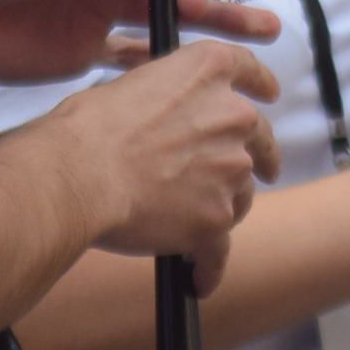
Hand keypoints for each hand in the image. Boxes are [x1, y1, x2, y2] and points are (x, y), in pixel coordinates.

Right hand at [66, 40, 280, 292]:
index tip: (270, 93)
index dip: (261, 83)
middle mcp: (232, 114)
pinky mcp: (216, 217)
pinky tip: (199, 279)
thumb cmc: (87, 129)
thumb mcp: (132, 85)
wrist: (79, 175)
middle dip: (263, 154)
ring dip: (224, 205)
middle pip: (259, 137)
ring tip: (197, 223)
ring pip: (240, 193)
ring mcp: (230, 168)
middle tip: (265, 168)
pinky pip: (219, 248)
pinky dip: (209, 265)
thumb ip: (168, 99)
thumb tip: (165, 122)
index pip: (248, 70)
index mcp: (208, 71)